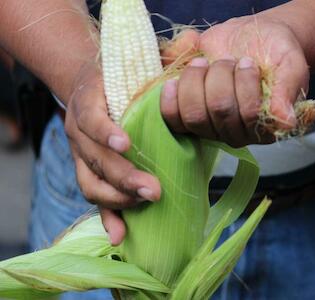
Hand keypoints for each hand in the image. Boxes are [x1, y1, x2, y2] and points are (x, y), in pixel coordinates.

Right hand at [64, 61, 160, 244]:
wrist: (91, 87)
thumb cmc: (120, 79)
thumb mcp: (135, 67)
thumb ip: (161, 61)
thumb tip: (194, 45)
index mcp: (89, 102)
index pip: (91, 118)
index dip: (106, 132)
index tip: (127, 143)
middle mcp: (79, 132)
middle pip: (95, 160)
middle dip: (124, 177)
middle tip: (153, 191)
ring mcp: (81, 157)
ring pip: (91, 184)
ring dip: (117, 199)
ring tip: (144, 204)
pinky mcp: (88, 174)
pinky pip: (94, 199)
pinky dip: (107, 217)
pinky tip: (120, 235)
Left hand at [161, 14, 309, 146]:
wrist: (253, 40)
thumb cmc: (274, 53)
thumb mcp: (290, 65)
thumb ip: (287, 90)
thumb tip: (286, 121)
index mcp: (264, 125)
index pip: (248, 114)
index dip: (244, 84)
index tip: (248, 61)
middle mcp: (237, 133)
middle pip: (217, 111)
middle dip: (220, 75)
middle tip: (227, 59)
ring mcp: (211, 128)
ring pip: (193, 114)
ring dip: (195, 80)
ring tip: (205, 62)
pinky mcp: (188, 119)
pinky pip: (172, 119)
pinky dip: (169, 98)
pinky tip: (174, 81)